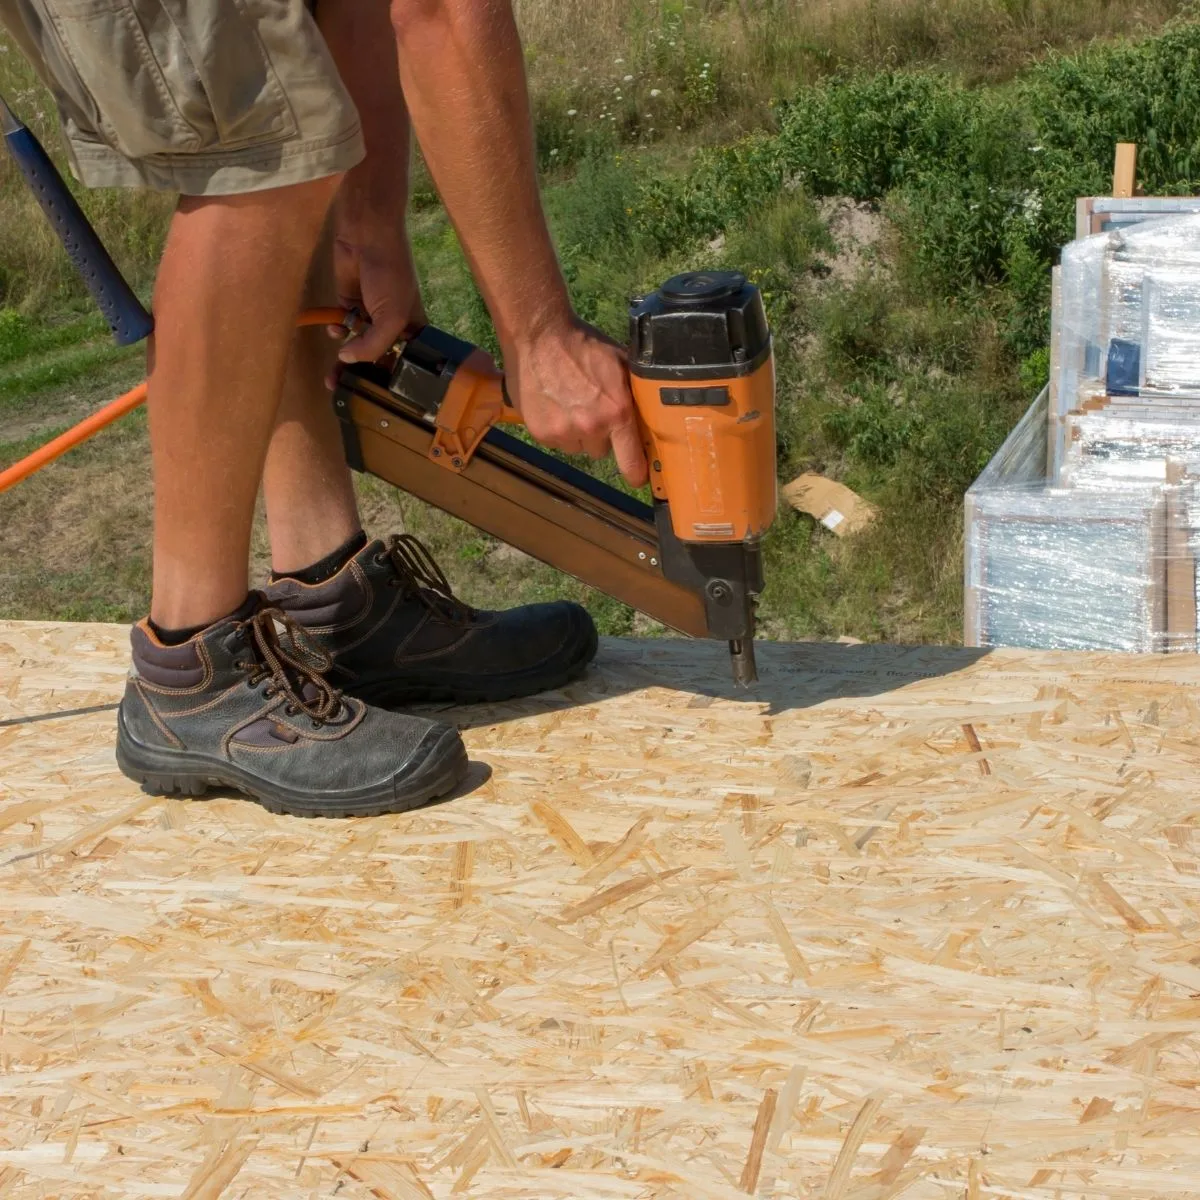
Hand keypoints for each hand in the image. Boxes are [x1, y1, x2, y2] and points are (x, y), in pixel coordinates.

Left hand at [327, 206, 424, 385]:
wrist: (367, 235)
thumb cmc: (390, 275)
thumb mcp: (391, 317)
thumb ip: (373, 345)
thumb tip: (347, 360)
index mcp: (413, 329)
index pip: (407, 361)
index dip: (395, 379)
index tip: (381, 400)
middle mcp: (393, 324)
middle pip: (379, 356)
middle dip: (365, 376)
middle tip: (349, 395)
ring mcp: (370, 314)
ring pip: (357, 344)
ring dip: (346, 360)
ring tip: (332, 380)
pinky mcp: (349, 302)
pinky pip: (342, 326)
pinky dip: (337, 331)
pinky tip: (336, 331)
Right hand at [504, 317, 648, 487]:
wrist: (539, 335)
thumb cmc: (583, 345)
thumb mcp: (620, 362)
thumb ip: (636, 391)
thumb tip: (654, 413)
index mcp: (617, 412)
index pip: (632, 463)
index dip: (637, 473)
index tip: (638, 475)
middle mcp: (591, 427)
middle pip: (602, 451)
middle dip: (600, 435)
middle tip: (592, 409)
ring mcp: (563, 432)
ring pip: (578, 447)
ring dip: (577, 433)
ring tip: (570, 404)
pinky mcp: (541, 432)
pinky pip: (556, 442)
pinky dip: (556, 429)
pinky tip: (554, 404)